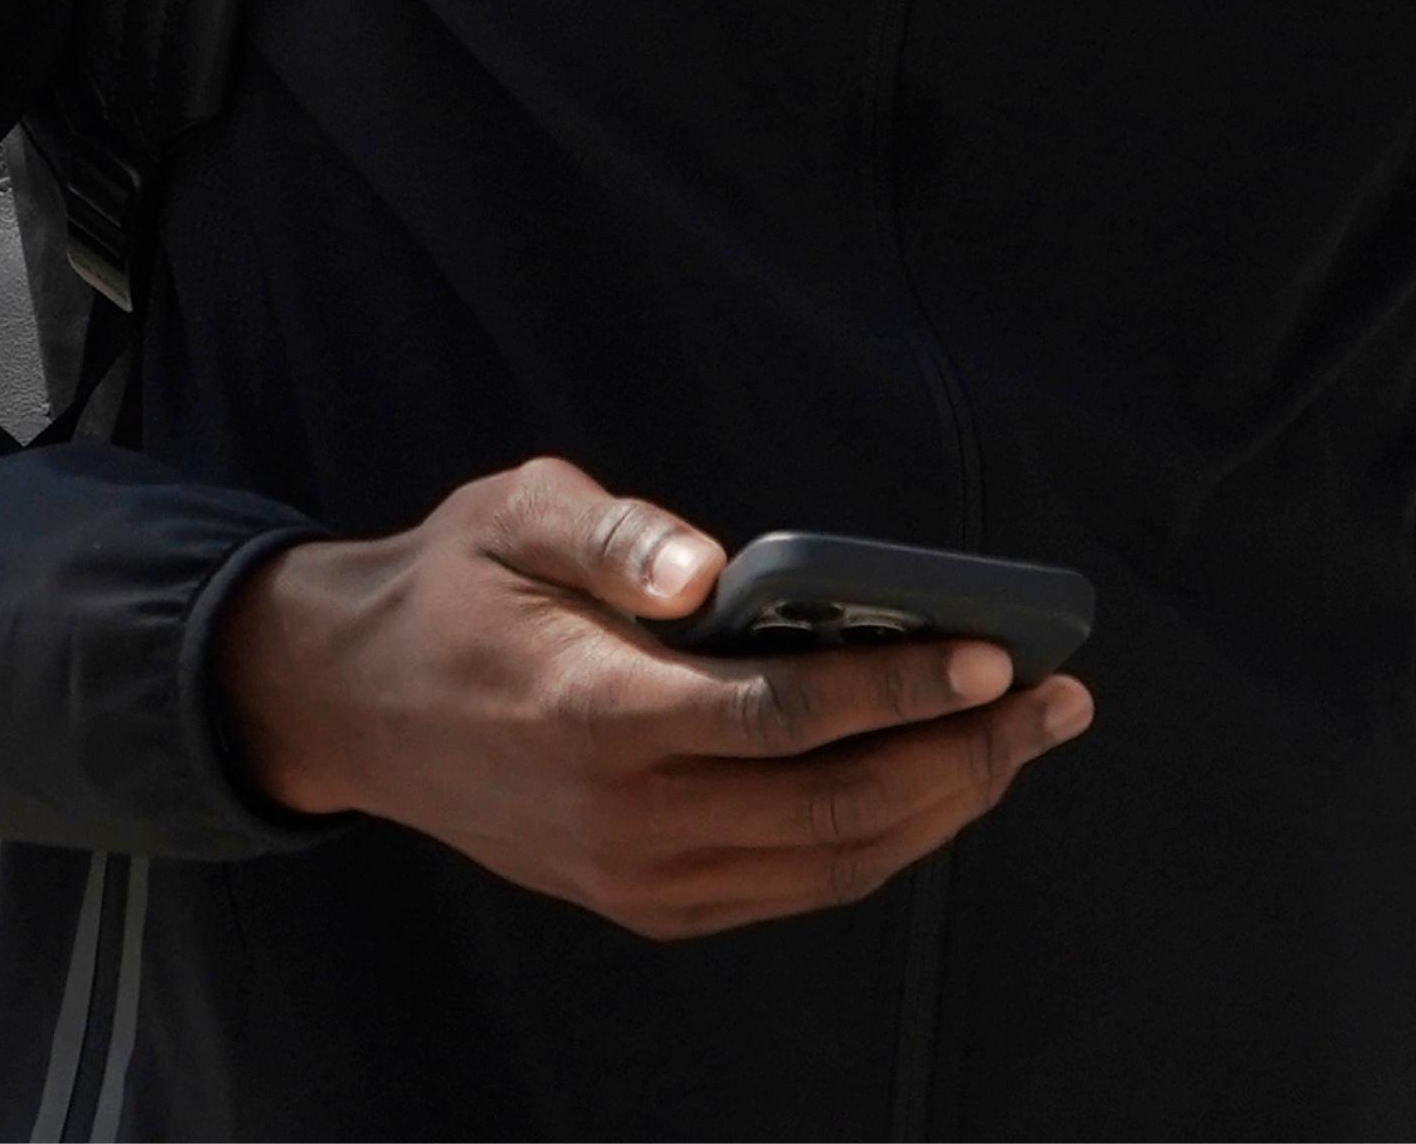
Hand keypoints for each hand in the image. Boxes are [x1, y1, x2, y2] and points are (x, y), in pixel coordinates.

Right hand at [213, 458, 1094, 938]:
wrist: (359, 704)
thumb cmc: (455, 588)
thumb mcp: (513, 513)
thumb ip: (613, 533)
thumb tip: (708, 568)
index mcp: (595, 715)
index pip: (782, 719)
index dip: (897, 689)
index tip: (992, 653)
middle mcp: (624, 818)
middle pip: (835, 808)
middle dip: (966, 754)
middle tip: (1056, 698)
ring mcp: (638, 876)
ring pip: (830, 862)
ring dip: (944, 806)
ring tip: (1022, 738)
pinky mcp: (647, 901)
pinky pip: (793, 886)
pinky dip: (880, 843)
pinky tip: (935, 782)